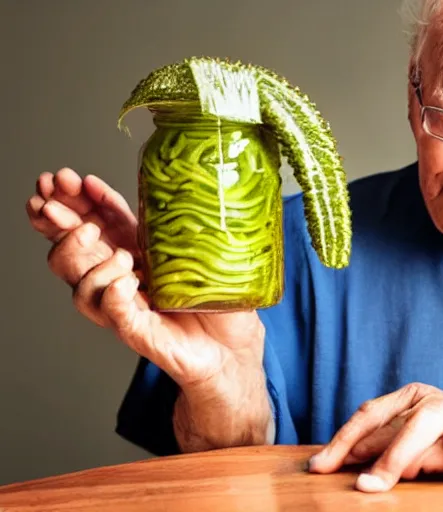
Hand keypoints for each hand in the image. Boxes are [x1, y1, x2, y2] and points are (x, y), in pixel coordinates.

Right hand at [26, 168, 270, 448]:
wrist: (231, 346)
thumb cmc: (219, 300)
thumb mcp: (206, 252)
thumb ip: (190, 226)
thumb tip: (187, 184)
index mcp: (139, 252)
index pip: (101, 222)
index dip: (83, 201)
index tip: (70, 178)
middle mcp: (123, 277)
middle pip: (75, 250)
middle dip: (58, 222)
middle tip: (50, 201)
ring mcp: (125, 306)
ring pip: (79, 285)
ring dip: (89, 263)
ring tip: (122, 257)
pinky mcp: (136, 332)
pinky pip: (112, 314)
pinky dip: (112, 296)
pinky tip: (125, 283)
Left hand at [308, 383, 442, 491]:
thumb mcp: (422, 455)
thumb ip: (394, 456)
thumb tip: (359, 472)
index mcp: (409, 401)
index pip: (368, 416)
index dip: (343, 441)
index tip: (319, 467)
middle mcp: (432, 399)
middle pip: (393, 420)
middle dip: (373, 454)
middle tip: (361, 486)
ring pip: (425, 420)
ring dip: (406, 453)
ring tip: (392, 479)